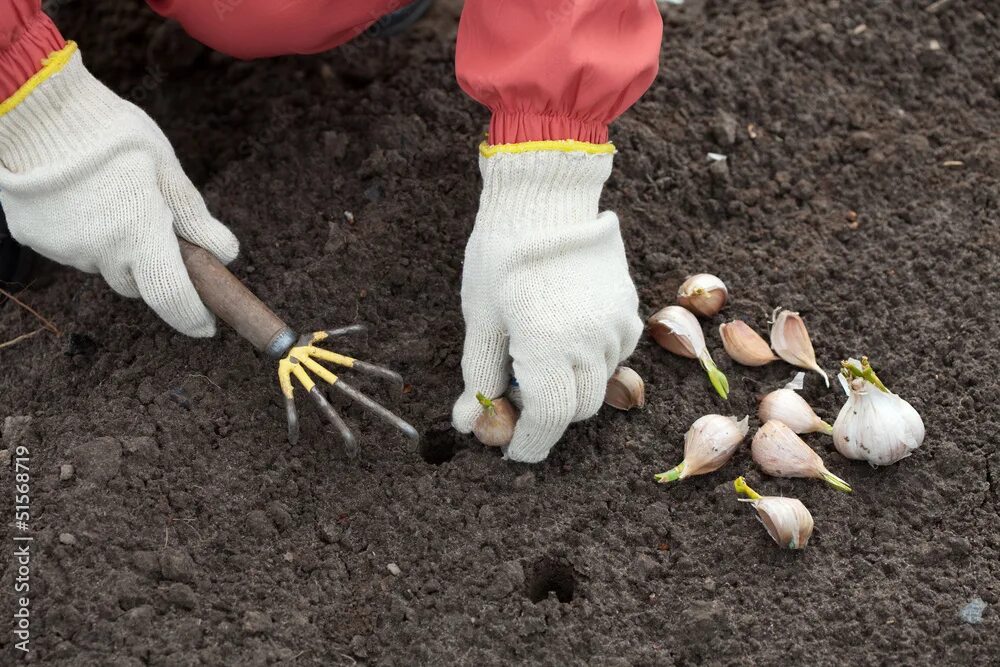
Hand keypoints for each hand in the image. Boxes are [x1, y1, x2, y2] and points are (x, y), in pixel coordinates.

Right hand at [0, 45, 237, 336]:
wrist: (37, 110)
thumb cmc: (114, 135)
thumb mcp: (167, 170)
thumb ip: (195, 217)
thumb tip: (225, 255)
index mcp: (140, 234)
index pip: (172, 297)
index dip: (193, 317)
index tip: (207, 325)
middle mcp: (100, 251)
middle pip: (137, 282)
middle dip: (153, 268)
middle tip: (157, 229)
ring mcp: (64, 248)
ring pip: (104, 265)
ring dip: (117, 249)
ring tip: (115, 201)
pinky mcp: (36, 239)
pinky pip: (73, 250)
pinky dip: (86, 235)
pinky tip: (84, 200)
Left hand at [452, 149, 642, 462]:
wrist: (545, 197)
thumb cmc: (503, 255)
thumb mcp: (480, 318)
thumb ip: (478, 376)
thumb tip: (467, 424)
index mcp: (548, 347)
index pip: (548, 419)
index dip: (529, 443)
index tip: (512, 451)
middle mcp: (589, 342)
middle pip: (576, 409)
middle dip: (547, 415)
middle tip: (516, 398)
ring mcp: (614, 326)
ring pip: (599, 384)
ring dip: (571, 387)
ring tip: (539, 359)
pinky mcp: (628, 309)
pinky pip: (615, 355)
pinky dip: (592, 362)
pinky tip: (567, 337)